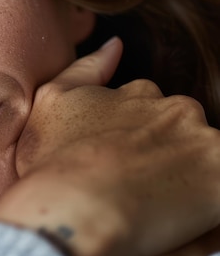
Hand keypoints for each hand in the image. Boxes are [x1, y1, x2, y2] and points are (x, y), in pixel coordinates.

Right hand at [0, 38, 219, 255]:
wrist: (72, 209)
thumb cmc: (53, 161)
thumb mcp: (52, 100)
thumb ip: (86, 67)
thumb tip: (115, 45)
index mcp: (140, 94)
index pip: (150, 108)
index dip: (134, 136)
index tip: (120, 160)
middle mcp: (176, 110)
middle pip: (182, 130)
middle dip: (167, 152)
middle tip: (138, 185)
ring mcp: (202, 144)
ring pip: (206, 158)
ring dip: (189, 177)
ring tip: (157, 206)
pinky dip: (208, 198)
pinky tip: (182, 210)